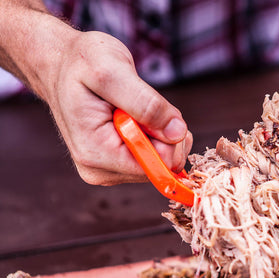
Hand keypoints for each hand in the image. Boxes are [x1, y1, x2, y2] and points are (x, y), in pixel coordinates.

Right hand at [41, 29, 191, 184]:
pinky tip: (137, 119)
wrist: (60, 65)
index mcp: (96, 154)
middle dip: (164, 134)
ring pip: (161, 163)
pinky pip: (154, 160)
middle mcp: (100, 172)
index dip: (167, 137)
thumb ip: (147, 104)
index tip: (152, 109)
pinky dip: (156, 137)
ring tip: (135, 110)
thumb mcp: (112, 70)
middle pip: (162, 167)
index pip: (157, 165)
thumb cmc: (81, 62)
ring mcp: (109, 172)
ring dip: (160, 133)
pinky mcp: (117, 168)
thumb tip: (177, 133)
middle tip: (141, 105)